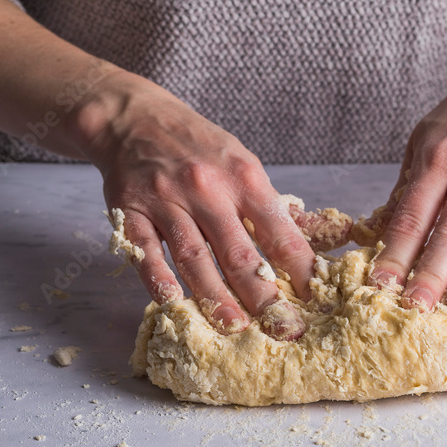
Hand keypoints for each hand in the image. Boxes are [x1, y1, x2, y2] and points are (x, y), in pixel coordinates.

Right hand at [73, 71, 317, 339]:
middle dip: (264, 296)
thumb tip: (307, 243)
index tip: (316, 299)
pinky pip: (146, 251)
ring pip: (194, 257)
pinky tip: (174, 304)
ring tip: (235, 328)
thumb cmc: (197, 147)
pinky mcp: (130, 210)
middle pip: (239, 252)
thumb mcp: (241, 162)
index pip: (278, 231)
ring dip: (215, 297)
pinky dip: (159, 279)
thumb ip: (267, 205)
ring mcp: (166, 200)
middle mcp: (207, 189)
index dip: (300, 268)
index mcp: (244, 177)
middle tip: (283, 328)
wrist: (134, 118)